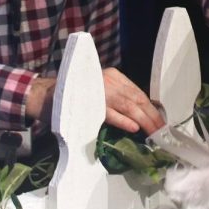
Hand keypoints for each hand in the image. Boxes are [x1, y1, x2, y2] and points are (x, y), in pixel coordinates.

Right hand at [24, 68, 164, 134]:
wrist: (46, 95)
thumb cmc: (75, 96)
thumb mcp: (100, 91)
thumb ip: (118, 98)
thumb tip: (139, 116)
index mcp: (113, 76)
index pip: (138, 92)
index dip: (151, 107)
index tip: (161, 120)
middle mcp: (109, 80)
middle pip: (137, 99)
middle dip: (152, 116)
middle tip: (162, 131)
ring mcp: (100, 91)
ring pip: (128, 106)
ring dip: (144, 121)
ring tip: (155, 133)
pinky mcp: (89, 104)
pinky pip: (110, 113)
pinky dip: (123, 120)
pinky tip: (134, 128)